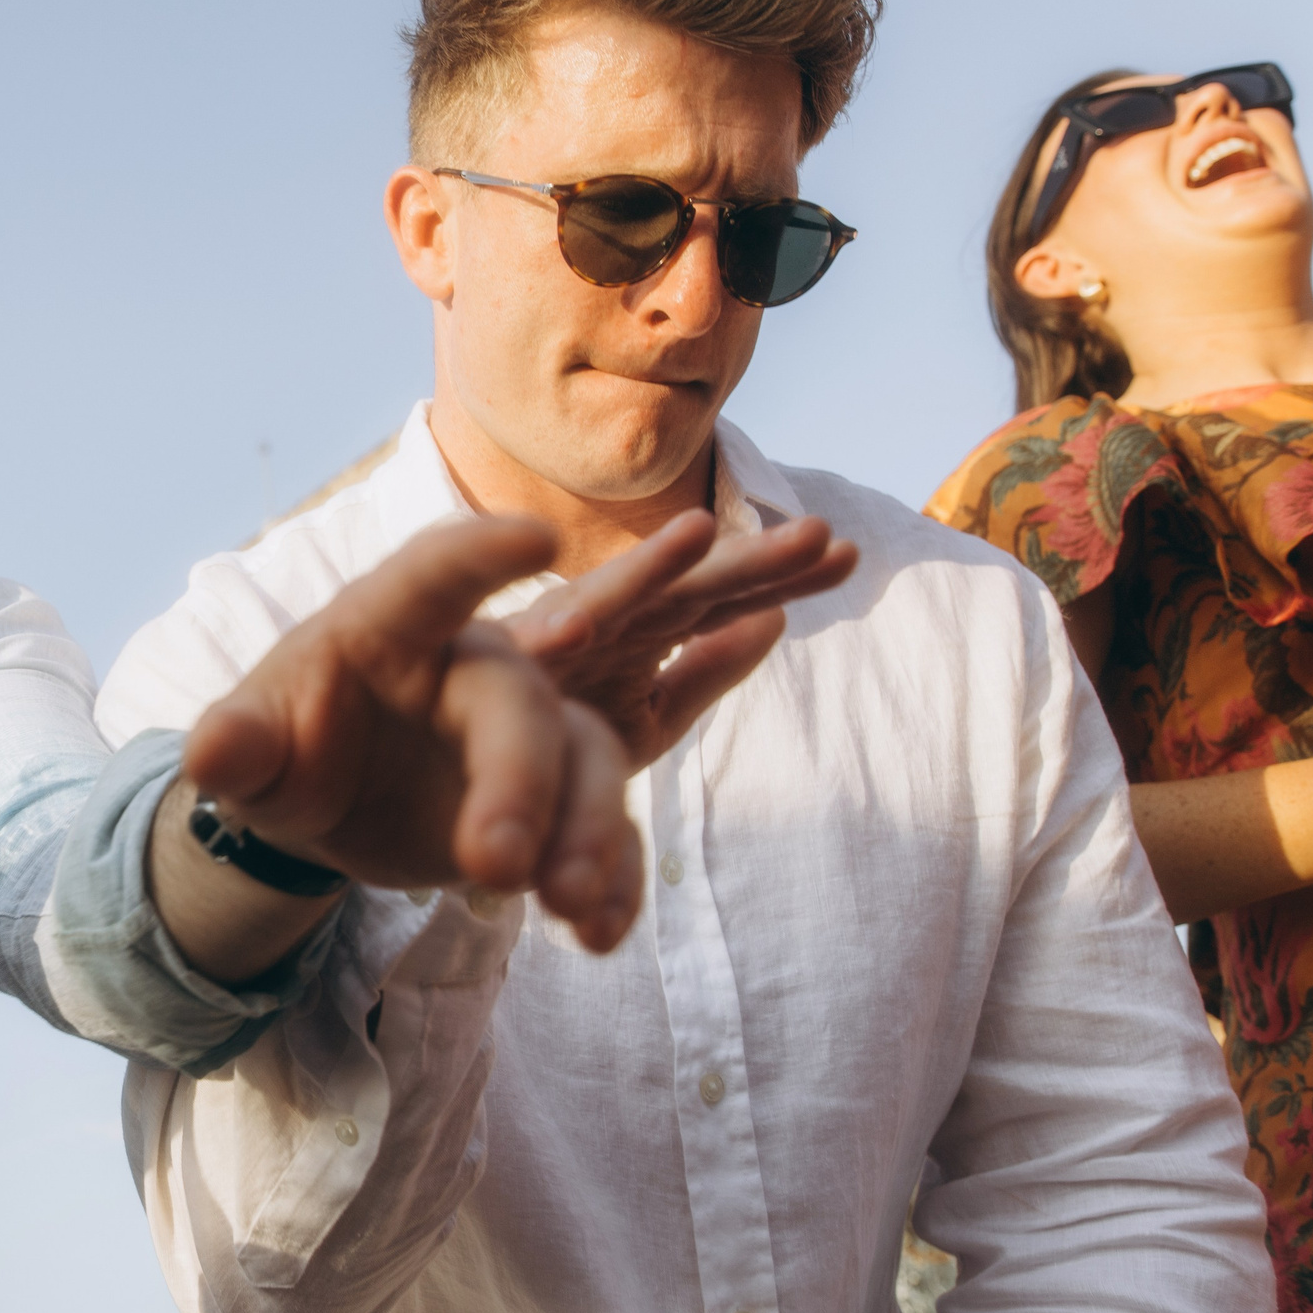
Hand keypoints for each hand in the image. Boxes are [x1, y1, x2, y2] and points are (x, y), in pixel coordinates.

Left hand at [183, 517, 640, 950]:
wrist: (322, 803)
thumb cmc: (288, 744)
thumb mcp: (251, 747)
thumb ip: (235, 745)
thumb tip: (209, 753)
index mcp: (390, 627)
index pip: (433, 577)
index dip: (482, 553)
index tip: (535, 538)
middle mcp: (474, 671)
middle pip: (520, 707)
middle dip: (521, 784)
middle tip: (497, 866)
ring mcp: (525, 735)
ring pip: (587, 762)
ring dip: (588, 834)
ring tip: (569, 907)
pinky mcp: (554, 802)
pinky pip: (602, 830)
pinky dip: (612, 881)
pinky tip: (600, 934)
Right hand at [506, 511, 856, 766]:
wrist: (461, 778)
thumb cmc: (553, 743)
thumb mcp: (646, 718)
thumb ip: (706, 672)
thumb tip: (776, 618)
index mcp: (642, 632)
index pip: (723, 598)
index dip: (781, 575)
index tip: (850, 554)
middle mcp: (603, 624)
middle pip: (684, 589)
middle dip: (745, 563)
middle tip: (819, 535)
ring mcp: (553, 643)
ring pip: (609, 603)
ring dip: (649, 571)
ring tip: (700, 534)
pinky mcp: (500, 673)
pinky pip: (525, 659)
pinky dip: (547, 638)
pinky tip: (575, 624)